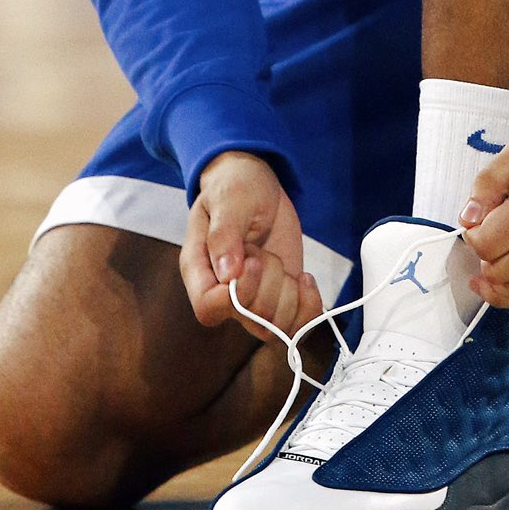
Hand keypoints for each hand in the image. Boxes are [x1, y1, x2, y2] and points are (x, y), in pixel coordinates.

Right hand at [180, 151, 323, 342]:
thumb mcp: (229, 200)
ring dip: (288, 294)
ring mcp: (255, 297)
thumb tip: (228, 275)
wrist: (257, 182)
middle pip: (251, 319)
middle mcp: (224, 291)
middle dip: (269, 282)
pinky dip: (308, 305)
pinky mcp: (280, 297)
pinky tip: (305, 278)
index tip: (251, 261)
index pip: (209, 308)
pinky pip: (298, 324)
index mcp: (200, 269)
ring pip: (275, 327)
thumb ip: (225, 234)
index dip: (237, 296)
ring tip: (278, 261)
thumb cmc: (236, 186)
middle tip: (261, 250)